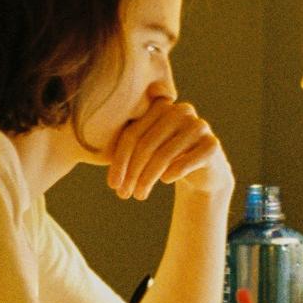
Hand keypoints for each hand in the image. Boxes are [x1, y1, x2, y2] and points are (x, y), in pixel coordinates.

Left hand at [107, 96, 232, 201]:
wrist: (204, 170)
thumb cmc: (167, 158)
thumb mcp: (146, 149)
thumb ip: (126, 143)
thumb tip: (90, 148)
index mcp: (160, 107)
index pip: (132, 135)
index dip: (120, 162)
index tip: (112, 185)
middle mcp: (181, 111)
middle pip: (147, 145)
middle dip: (133, 173)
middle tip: (124, 194)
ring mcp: (199, 127)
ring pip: (164, 154)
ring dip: (148, 178)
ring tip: (139, 195)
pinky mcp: (212, 145)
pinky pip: (187, 161)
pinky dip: (173, 173)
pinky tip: (165, 181)